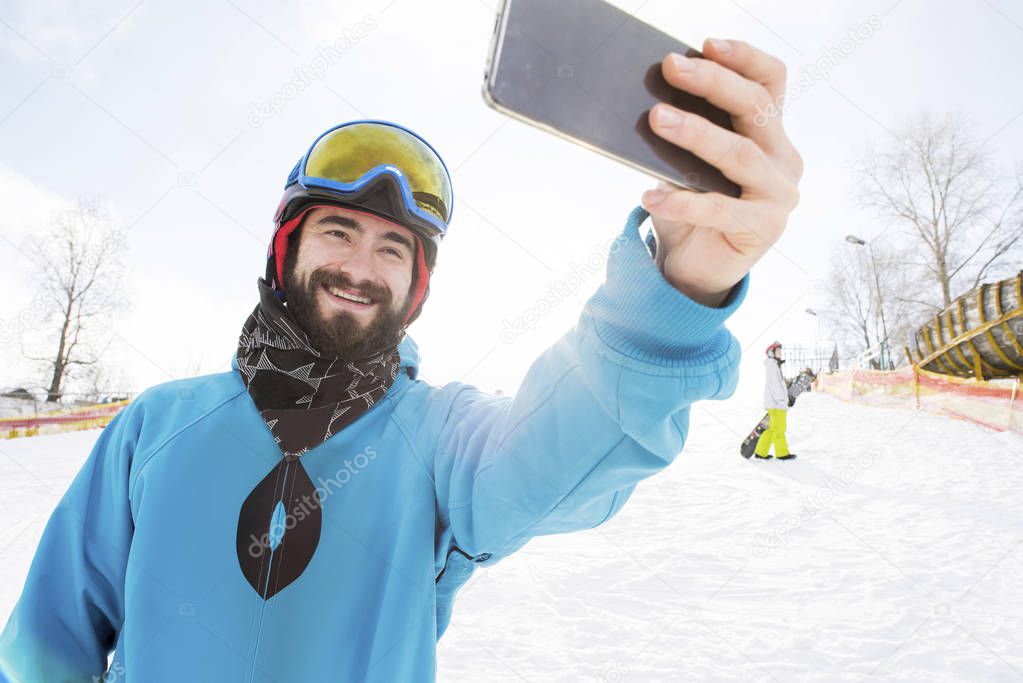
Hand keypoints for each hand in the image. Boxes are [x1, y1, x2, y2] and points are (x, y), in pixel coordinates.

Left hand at [642, 39, 802, 306]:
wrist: (695, 268)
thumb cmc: (690, 207)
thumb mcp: (686, 164)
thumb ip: (682, 135)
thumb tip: (651, 100)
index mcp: (771, 134)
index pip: (771, 82)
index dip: (744, 58)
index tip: (707, 44)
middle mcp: (784, 159)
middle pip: (756, 108)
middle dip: (712, 82)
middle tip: (670, 68)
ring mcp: (780, 195)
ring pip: (739, 153)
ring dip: (695, 133)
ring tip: (656, 118)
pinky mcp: (764, 229)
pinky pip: (719, 209)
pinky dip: (681, 200)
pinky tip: (650, 193)